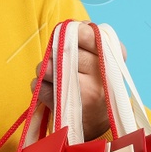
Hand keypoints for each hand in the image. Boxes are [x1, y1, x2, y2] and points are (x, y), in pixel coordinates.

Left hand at [27, 22, 127, 137]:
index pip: (90, 36)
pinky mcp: (66, 109)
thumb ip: (91, 39)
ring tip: (51, 74)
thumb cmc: (97, 85)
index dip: (75, 32)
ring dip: (44, 68)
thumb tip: (70, 27)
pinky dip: (38, 84)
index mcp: (112, 62)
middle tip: (56, 58)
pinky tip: (47, 87)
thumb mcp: (104, 61)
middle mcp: (101, 78)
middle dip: (55, 52)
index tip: (69, 34)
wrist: (98, 124)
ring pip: (50, 68)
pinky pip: (40, 87)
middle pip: (66, 51)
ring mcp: (84, 94)